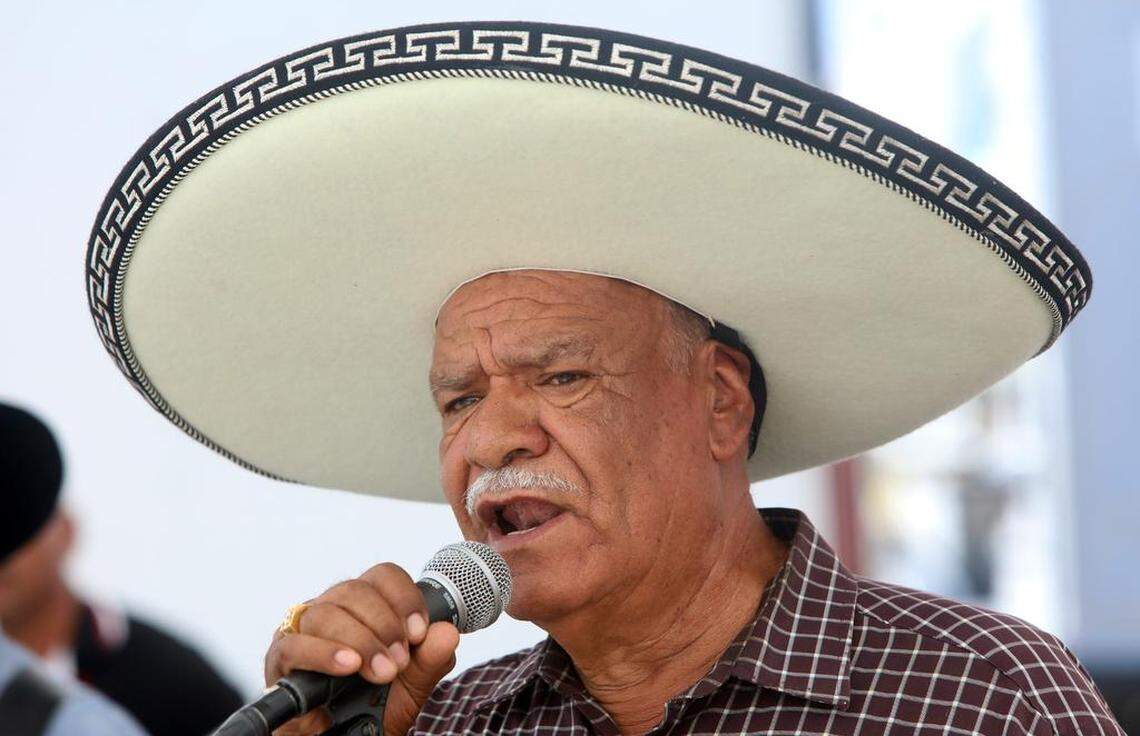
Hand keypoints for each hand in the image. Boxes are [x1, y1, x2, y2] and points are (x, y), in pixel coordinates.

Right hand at [265, 563, 459, 735]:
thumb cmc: (374, 704)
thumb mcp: (412, 684)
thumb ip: (431, 659)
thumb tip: (447, 632)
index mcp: (364, 605)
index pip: (383, 576)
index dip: (404, 598)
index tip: (419, 632)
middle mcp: (332, 608)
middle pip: (354, 590)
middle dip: (384, 625)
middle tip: (399, 661)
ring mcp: (303, 630)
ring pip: (326, 613)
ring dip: (361, 641)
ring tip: (381, 671)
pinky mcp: (280, 658)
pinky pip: (295, 644)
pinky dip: (324, 654)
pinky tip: (347, 666)